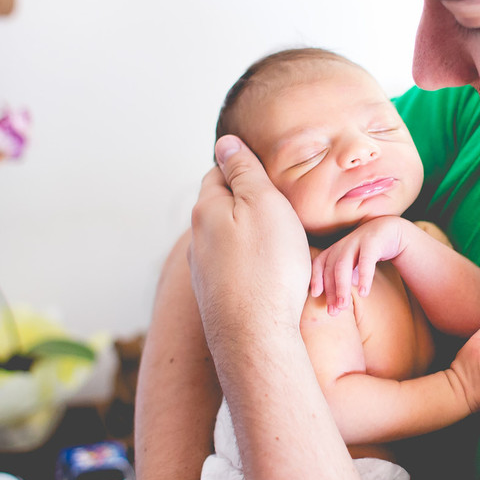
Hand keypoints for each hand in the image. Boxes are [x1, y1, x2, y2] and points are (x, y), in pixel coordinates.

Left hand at [189, 136, 312, 337]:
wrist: (256, 338)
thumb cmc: (267, 267)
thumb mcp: (263, 203)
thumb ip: (244, 171)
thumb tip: (224, 141)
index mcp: (206, 209)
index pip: (219, 172)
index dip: (245, 169)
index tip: (270, 176)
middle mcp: (198, 239)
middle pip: (221, 207)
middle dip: (247, 204)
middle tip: (281, 209)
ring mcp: (205, 271)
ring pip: (228, 240)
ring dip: (250, 237)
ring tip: (281, 244)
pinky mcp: (217, 298)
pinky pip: (234, 269)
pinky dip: (252, 265)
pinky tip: (272, 275)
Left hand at [311, 216, 411, 314]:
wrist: (390, 230)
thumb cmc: (367, 251)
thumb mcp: (353, 264)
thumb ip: (344, 279)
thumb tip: (338, 302)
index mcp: (335, 249)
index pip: (320, 264)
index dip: (316, 277)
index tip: (316, 295)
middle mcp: (343, 245)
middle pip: (331, 268)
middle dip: (331, 290)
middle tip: (333, 312)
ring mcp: (356, 242)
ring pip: (344, 265)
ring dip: (342, 286)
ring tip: (343, 305)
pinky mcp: (373, 242)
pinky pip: (366, 260)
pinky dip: (363, 276)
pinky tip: (364, 292)